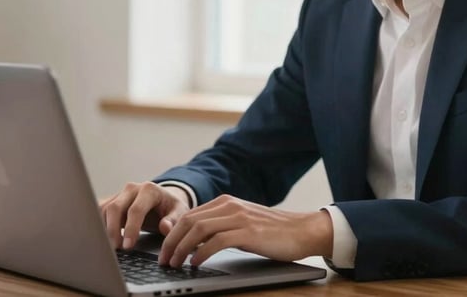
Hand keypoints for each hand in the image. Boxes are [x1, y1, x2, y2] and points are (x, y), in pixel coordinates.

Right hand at [100, 182, 190, 249]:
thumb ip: (173, 220)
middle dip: (113, 230)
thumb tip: (165, 227)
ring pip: (105, 209)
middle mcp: (132, 188)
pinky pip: (100, 211)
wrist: (163, 200)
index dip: (131, 229)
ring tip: (111, 246)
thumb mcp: (179, 213)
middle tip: (116, 248)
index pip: (136, 210)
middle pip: (115, 208)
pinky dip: (100, 225)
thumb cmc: (171, 208)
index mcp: (149, 190)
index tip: (128, 246)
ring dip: (105, 229)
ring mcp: (120, 193)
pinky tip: (104, 238)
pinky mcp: (112, 200)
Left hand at [158, 194, 332, 267]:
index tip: (164, 250)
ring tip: (175, 263)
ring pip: (199, 230)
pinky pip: (217, 241)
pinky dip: (201, 253)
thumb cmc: (273, 232)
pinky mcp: (248, 232)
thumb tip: (194, 243)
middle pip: (189, 221)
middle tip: (163, 259)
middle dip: (171, 241)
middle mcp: (230, 206)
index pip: (189, 215)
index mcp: (226, 202)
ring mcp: (239, 218)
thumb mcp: (241, 224)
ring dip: (181, 248)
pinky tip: (196, 263)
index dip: (172, 233)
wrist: (302, 230)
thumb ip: (220, 228)